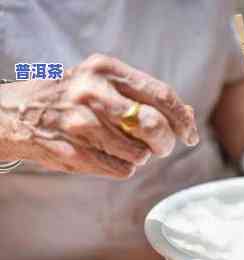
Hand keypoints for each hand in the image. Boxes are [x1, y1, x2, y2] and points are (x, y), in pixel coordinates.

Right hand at [0, 54, 198, 177]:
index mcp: (106, 69)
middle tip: (162, 146)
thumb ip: (145, 95)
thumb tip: (187, 114)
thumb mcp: (104, 82)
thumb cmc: (69, 96)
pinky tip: (108, 155)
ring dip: (141, 155)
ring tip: (125, 147)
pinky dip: (124, 167)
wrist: (14, 113)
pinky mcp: (72, 152)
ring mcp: (81, 124)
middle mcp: (93, 93)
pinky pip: (121, 170)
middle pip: (154, 125)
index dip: (182, 118)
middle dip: (166, 142)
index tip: (191, 134)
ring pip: (139, 154)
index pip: (161, 95)